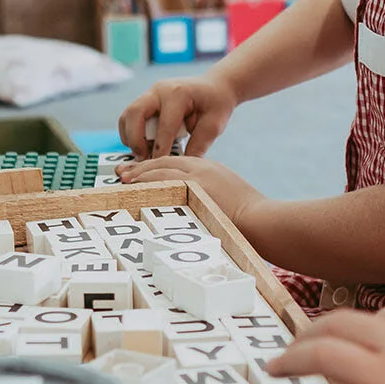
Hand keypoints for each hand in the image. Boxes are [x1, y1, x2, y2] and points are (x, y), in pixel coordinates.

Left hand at [117, 155, 265, 226]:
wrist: (262, 220)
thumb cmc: (251, 218)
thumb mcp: (228, 197)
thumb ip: (209, 194)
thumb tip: (195, 206)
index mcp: (210, 169)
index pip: (175, 162)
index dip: (153, 166)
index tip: (137, 171)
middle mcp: (202, 169)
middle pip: (164, 163)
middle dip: (140, 168)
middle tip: (121, 173)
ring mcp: (198, 178)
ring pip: (161, 170)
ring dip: (139, 174)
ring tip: (123, 180)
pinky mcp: (196, 189)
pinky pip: (165, 182)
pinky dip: (147, 182)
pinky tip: (133, 187)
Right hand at [118, 75, 237, 157]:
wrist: (214, 86)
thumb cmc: (216, 104)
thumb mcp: (214, 125)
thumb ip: (198, 145)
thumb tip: (182, 167)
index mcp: (179, 94)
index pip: (164, 125)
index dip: (161, 149)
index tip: (159, 166)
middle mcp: (160, 90)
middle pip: (135, 113)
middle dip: (136, 140)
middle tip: (143, 159)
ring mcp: (150, 93)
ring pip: (127, 115)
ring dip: (130, 137)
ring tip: (143, 154)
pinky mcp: (146, 99)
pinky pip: (130, 117)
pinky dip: (131, 133)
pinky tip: (144, 147)